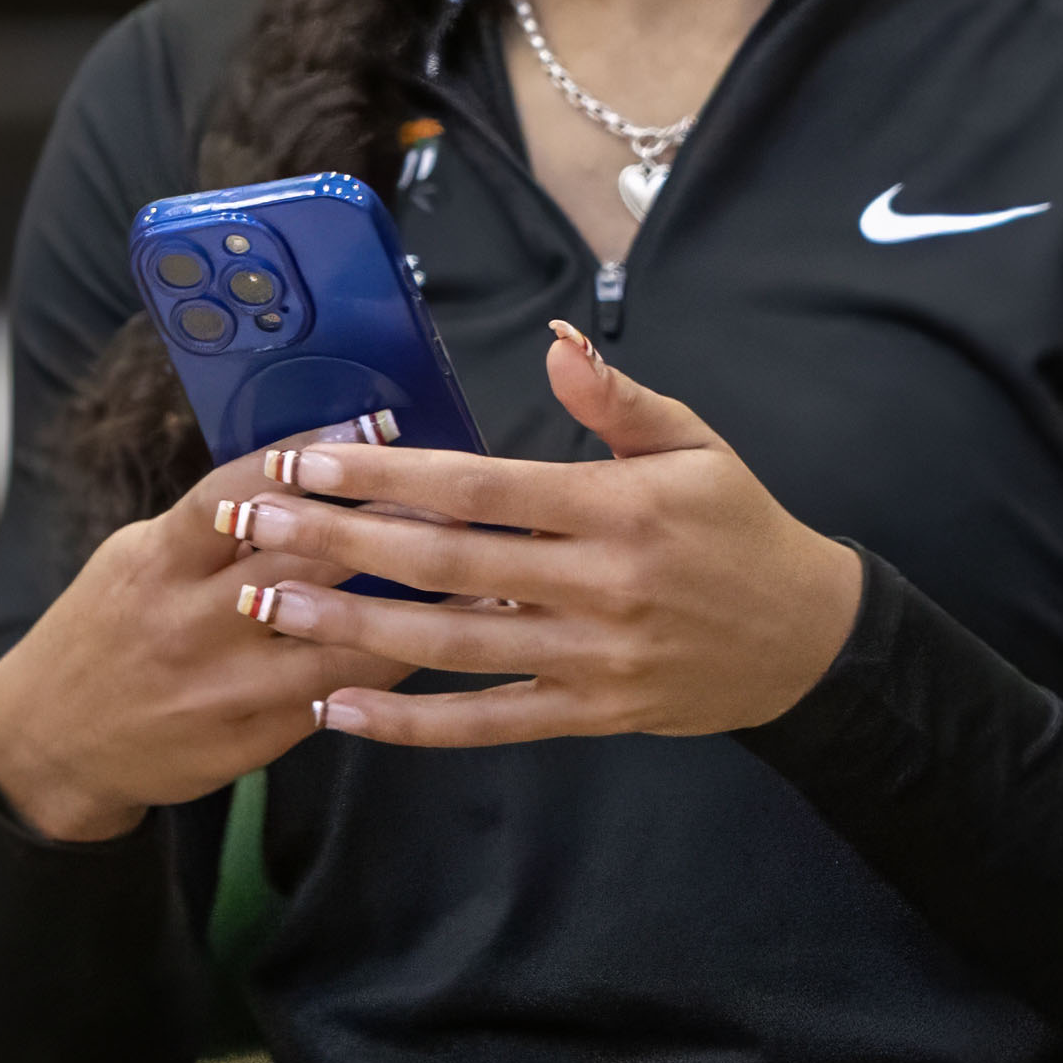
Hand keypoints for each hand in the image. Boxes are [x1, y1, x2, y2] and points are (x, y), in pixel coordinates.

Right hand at [0, 440, 420, 845]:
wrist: (51, 743)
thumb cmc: (109, 631)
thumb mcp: (136, 562)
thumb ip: (209, 527)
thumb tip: (307, 470)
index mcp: (155, 563)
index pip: (235, 494)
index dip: (308, 456)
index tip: (375, 426)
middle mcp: (184, 622)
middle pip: (300, 562)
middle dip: (384, 528)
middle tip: (457, 501)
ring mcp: (217, 687)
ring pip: (334, 640)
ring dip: (412, 610)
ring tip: (481, 578)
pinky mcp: (245, 741)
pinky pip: (333, 700)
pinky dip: (388, 672)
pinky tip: (439, 646)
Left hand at [215, 323, 869, 752]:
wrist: (809, 639)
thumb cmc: (743, 529)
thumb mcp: (697, 446)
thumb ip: (618, 398)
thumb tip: (556, 338)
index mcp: (620, 506)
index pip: (482, 484)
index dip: (387, 473)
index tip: (307, 460)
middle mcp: (601, 583)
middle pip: (445, 562)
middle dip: (338, 542)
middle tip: (253, 526)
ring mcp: (594, 657)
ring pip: (451, 646)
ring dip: (349, 628)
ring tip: (266, 608)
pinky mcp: (592, 715)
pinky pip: (486, 725)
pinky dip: (408, 724)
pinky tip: (337, 711)